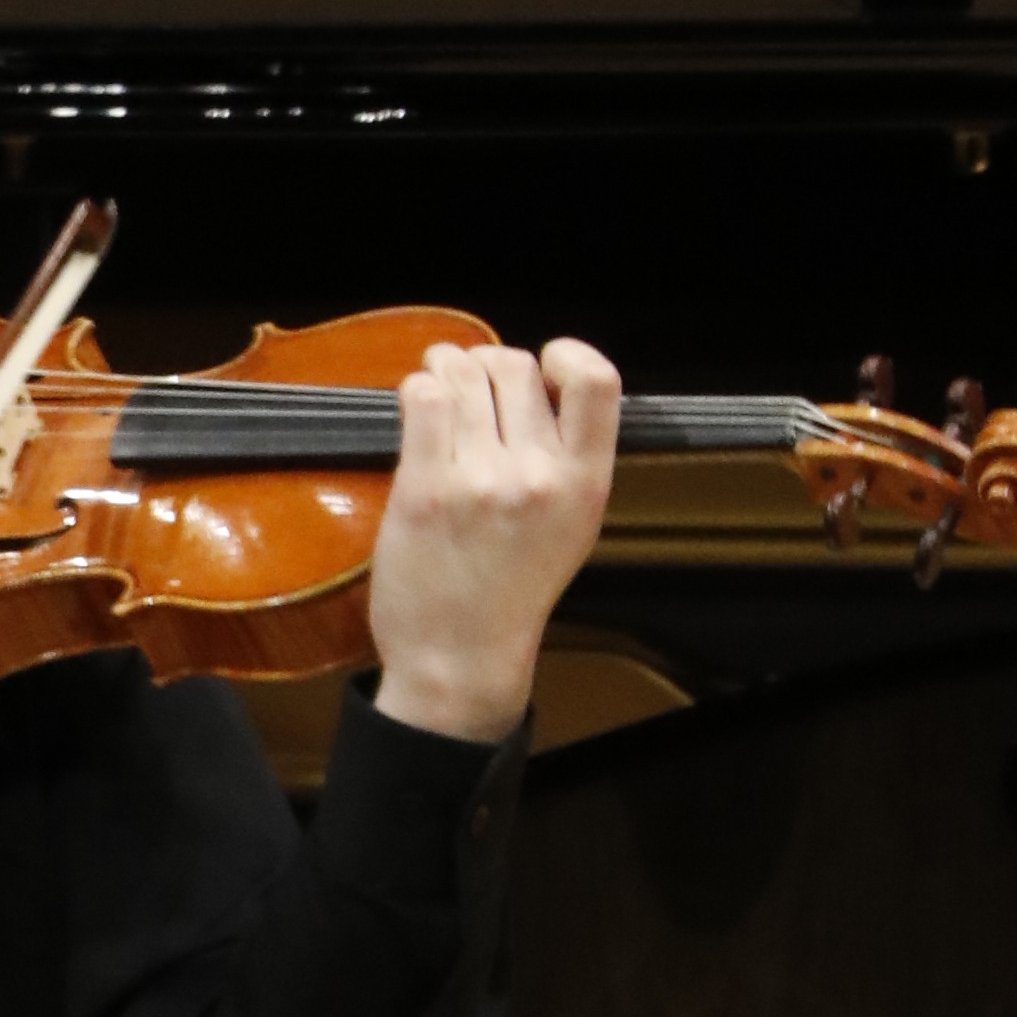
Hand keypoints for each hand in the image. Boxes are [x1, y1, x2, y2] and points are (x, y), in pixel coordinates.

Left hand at [365, 335, 620, 744]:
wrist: (459, 661)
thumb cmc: (510, 593)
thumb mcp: (572, 525)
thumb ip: (567, 457)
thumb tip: (539, 382)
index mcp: (586, 483)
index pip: (597, 381)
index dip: (567, 355)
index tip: (544, 364)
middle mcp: (538, 477)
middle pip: (516, 368)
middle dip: (489, 364)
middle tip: (471, 379)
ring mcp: (480, 482)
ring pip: (466, 375)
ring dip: (447, 366)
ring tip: (439, 378)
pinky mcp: (425, 490)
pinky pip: (424, 399)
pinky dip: (419, 387)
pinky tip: (418, 401)